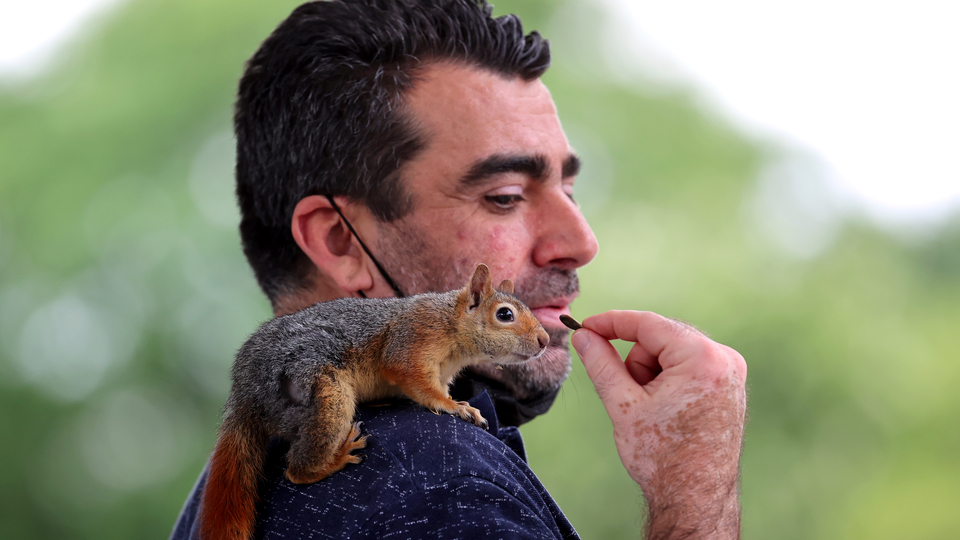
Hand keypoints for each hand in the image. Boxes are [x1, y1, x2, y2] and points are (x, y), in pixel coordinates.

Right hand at [570, 310, 746, 539]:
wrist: (695, 499)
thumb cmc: (664, 457)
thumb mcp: (623, 404)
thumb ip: (601, 363)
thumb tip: (584, 337)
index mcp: (703, 358)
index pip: (649, 324)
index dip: (612, 323)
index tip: (586, 326)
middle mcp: (724, 360)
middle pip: (661, 339)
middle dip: (635, 361)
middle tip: (628, 395)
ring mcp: (729, 373)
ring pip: (671, 353)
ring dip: (650, 374)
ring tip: (650, 410)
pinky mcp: (728, 386)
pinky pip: (687, 367)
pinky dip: (667, 381)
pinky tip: (664, 411)